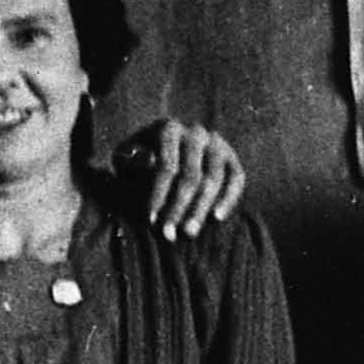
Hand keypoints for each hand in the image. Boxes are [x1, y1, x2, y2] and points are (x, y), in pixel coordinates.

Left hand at [110, 118, 250, 238]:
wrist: (164, 153)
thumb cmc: (138, 161)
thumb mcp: (126, 158)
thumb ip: (131, 159)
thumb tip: (149, 161)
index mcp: (169, 129)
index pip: (166, 166)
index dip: (158, 195)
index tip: (151, 221)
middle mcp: (197, 133)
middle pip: (191, 175)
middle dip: (178, 208)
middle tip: (169, 235)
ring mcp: (217, 144)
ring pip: (213, 180)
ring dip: (200, 209)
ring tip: (189, 233)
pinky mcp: (232, 159)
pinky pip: (237, 179)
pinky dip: (229, 199)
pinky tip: (216, 219)